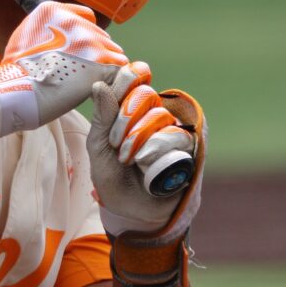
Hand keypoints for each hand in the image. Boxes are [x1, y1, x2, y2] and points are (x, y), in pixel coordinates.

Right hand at [0, 1, 127, 136]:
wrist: (16, 90)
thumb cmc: (17, 70)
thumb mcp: (25, 34)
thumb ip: (47, 28)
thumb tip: (60, 34)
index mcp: (54, 11)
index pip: (87, 16)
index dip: (87, 32)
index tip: (82, 47)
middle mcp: (74, 21)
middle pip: (101, 35)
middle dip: (96, 51)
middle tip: (85, 69)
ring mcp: (88, 40)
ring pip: (113, 50)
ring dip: (106, 64)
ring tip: (92, 79)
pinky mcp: (100, 61)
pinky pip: (119, 65)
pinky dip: (113, 75)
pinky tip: (102, 83)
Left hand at [88, 62, 201, 238]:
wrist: (130, 209)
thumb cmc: (111, 175)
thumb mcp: (98, 146)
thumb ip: (101, 117)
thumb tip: (99, 85)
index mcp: (128, 108)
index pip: (133, 78)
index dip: (128, 77)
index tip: (120, 82)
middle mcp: (152, 114)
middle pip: (145, 94)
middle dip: (126, 116)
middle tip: (115, 142)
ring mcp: (171, 130)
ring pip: (159, 115)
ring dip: (138, 137)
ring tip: (128, 159)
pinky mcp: (187, 148)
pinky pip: (176, 136)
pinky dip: (158, 148)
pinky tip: (146, 163)